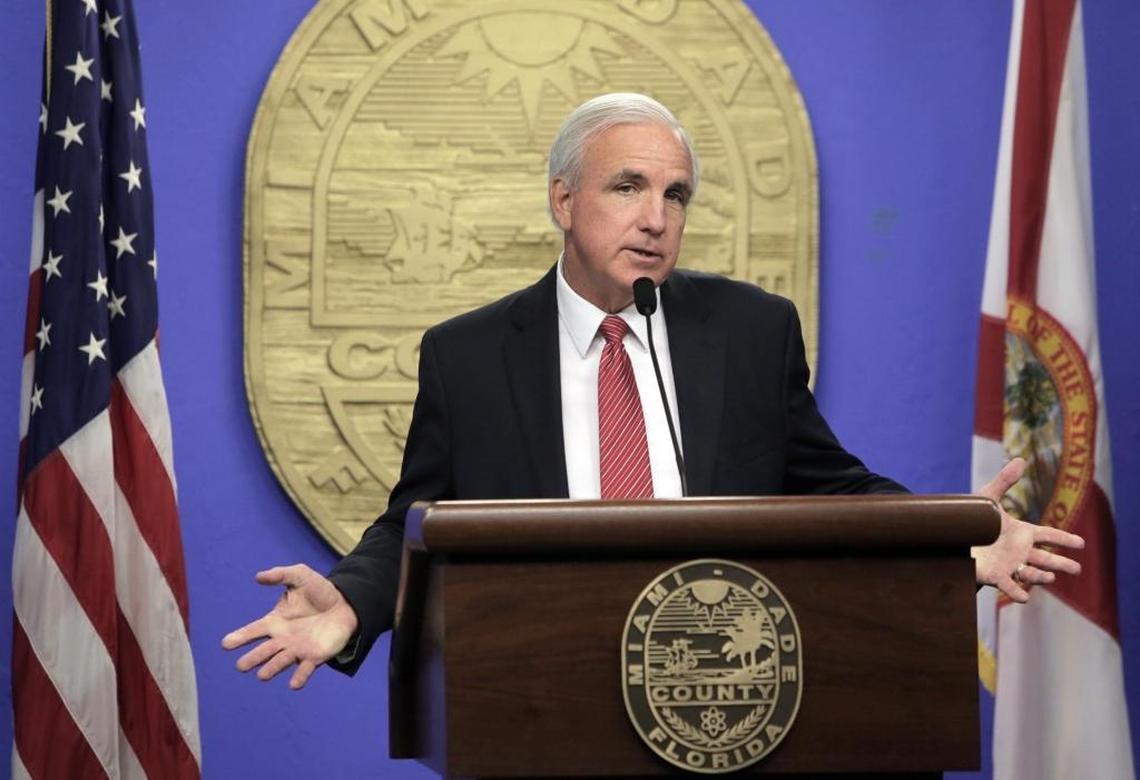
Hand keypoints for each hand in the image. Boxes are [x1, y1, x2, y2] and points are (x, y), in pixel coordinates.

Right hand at [222, 564, 358, 689]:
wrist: (346, 603)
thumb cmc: (319, 591)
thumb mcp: (300, 576)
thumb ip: (280, 575)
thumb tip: (258, 576)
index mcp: (275, 622)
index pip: (253, 631)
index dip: (240, 637)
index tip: (226, 644)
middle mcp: (283, 639)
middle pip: (263, 651)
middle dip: (253, 659)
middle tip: (241, 666)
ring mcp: (298, 650)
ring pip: (280, 662)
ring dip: (271, 669)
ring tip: (262, 675)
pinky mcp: (315, 657)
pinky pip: (305, 670)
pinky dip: (299, 677)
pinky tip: (294, 685)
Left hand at [971, 457, 1084, 601]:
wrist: (953, 538)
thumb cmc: (973, 519)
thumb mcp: (988, 497)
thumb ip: (1005, 481)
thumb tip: (1021, 459)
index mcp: (1022, 533)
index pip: (1049, 536)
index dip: (1065, 539)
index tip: (1081, 543)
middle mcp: (1019, 551)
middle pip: (1046, 559)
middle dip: (1061, 564)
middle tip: (1077, 569)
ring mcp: (1009, 564)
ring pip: (1031, 573)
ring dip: (1041, 576)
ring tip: (1050, 577)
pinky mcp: (995, 575)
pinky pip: (1009, 586)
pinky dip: (1017, 592)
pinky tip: (1025, 597)